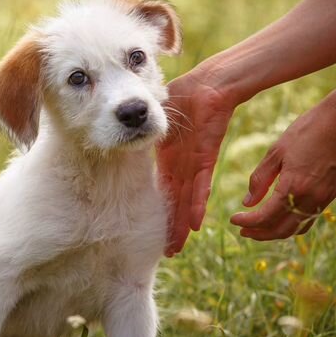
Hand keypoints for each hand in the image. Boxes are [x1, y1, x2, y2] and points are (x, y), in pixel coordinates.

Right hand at [156, 66, 234, 255]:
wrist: (210, 84)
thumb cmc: (185, 94)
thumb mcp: (157, 116)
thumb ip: (144, 129)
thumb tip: (125, 131)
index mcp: (170, 158)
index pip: (165, 190)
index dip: (163, 211)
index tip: (158, 231)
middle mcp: (182, 166)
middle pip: (176, 203)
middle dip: (173, 227)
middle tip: (168, 252)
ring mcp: (194, 164)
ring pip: (188, 201)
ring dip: (182, 224)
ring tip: (177, 248)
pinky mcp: (206, 158)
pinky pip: (200, 185)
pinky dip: (197, 204)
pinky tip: (195, 224)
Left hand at [231, 84, 335, 239]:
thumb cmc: (308, 131)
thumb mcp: (277, 152)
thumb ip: (260, 179)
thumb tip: (247, 203)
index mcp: (294, 186)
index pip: (266, 217)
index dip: (247, 222)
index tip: (233, 219)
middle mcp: (311, 198)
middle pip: (281, 229)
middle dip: (259, 234)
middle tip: (242, 231)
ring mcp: (323, 199)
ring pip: (296, 228)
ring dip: (274, 232)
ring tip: (257, 229)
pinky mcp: (329, 195)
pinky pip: (308, 219)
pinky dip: (291, 225)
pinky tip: (279, 218)